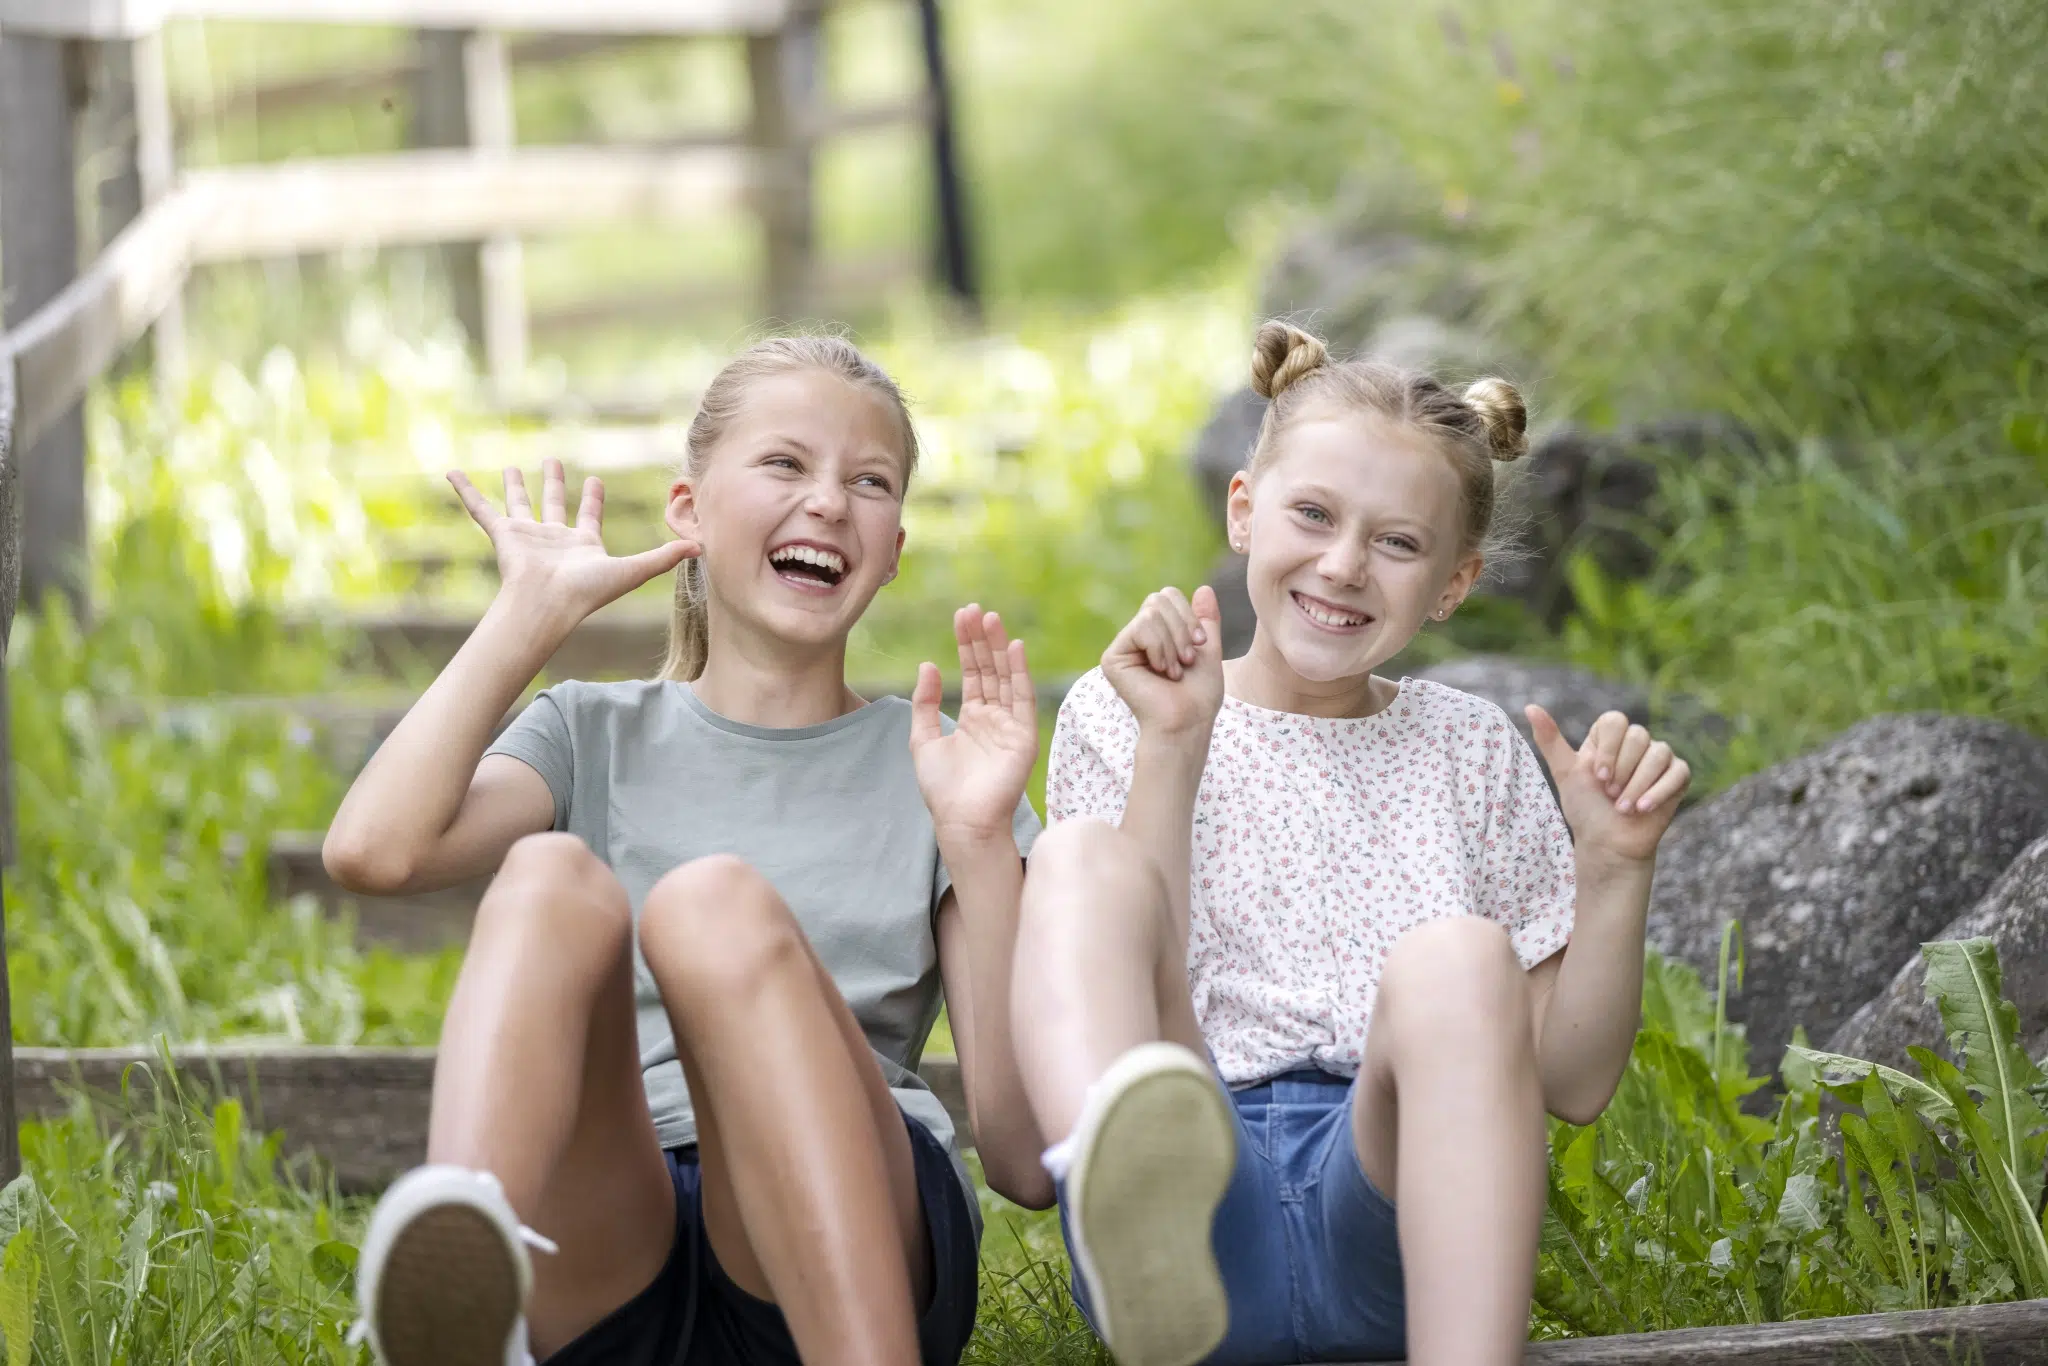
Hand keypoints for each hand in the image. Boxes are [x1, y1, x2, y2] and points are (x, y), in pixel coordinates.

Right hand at [451, 459, 696, 628]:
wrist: (546, 606)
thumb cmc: (587, 592)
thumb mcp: (632, 570)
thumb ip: (664, 557)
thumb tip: (701, 546)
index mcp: (581, 545)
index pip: (588, 516)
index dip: (591, 498)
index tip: (593, 479)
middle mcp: (553, 540)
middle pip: (552, 505)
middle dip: (552, 484)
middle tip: (551, 461)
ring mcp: (526, 537)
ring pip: (518, 505)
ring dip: (514, 486)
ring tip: (510, 467)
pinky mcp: (503, 535)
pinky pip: (480, 509)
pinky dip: (465, 491)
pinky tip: (452, 474)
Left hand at [911, 606, 1038, 842]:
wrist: (961, 821)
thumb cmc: (943, 789)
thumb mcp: (923, 740)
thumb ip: (925, 703)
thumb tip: (928, 665)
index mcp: (972, 718)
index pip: (972, 672)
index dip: (967, 644)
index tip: (962, 616)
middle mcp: (994, 717)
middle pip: (989, 669)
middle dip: (981, 639)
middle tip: (973, 609)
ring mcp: (1011, 725)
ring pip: (1006, 677)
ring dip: (999, 648)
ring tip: (990, 618)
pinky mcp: (1023, 736)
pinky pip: (1022, 698)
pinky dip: (1019, 672)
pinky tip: (1014, 647)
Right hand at [1102, 586, 1224, 738]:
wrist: (1187, 721)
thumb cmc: (1199, 694)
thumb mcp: (1208, 649)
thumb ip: (1205, 620)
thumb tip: (1204, 588)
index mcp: (1157, 633)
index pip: (1168, 596)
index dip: (1188, 615)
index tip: (1200, 645)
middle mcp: (1137, 637)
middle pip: (1158, 598)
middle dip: (1182, 628)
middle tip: (1187, 659)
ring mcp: (1123, 646)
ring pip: (1151, 612)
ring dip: (1173, 643)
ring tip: (1174, 671)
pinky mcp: (1112, 657)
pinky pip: (1141, 627)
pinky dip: (1159, 648)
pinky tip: (1160, 672)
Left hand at [1526, 707, 1690, 864]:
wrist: (1608, 842)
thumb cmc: (1586, 808)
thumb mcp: (1565, 773)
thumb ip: (1550, 740)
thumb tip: (1530, 707)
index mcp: (1608, 738)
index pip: (1614, 720)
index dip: (1609, 748)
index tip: (1598, 776)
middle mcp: (1636, 744)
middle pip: (1638, 736)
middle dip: (1622, 771)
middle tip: (1610, 795)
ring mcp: (1659, 758)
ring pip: (1659, 753)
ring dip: (1638, 785)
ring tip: (1623, 808)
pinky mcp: (1678, 776)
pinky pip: (1678, 771)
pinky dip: (1659, 791)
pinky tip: (1643, 809)